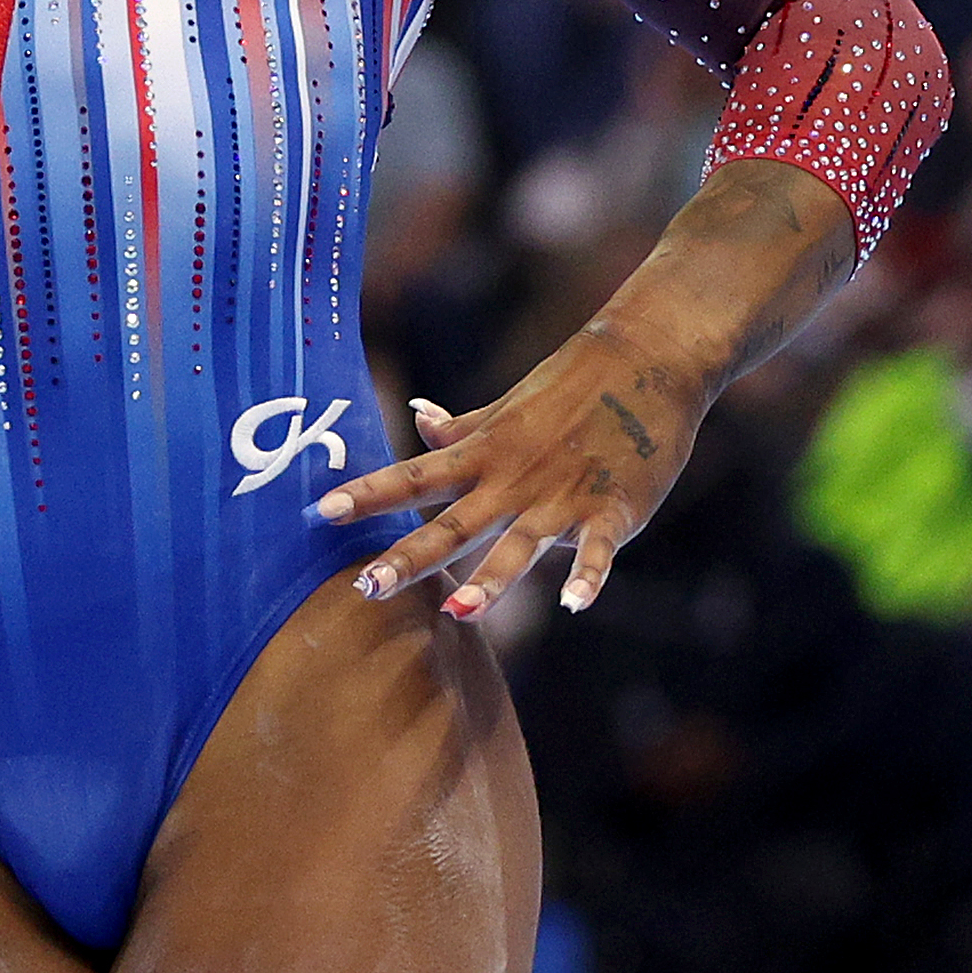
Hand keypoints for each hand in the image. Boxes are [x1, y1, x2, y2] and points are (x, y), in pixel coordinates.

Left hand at [316, 313, 712, 622]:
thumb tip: (415, 418)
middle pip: (454, 524)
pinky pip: (595, 549)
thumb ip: (461, 428)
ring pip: (520, 545)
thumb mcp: (507, 408)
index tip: (322, 510)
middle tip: (364, 587)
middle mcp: (515, 479)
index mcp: (485, 452)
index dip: (369, 494)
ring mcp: (563, 496)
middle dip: (410, 556)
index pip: (415, 475)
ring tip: (459, 612)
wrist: (650, 360)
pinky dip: (587, 574)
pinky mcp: (613, 510)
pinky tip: (574, 603)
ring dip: (491, 580)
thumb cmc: (573, 387)